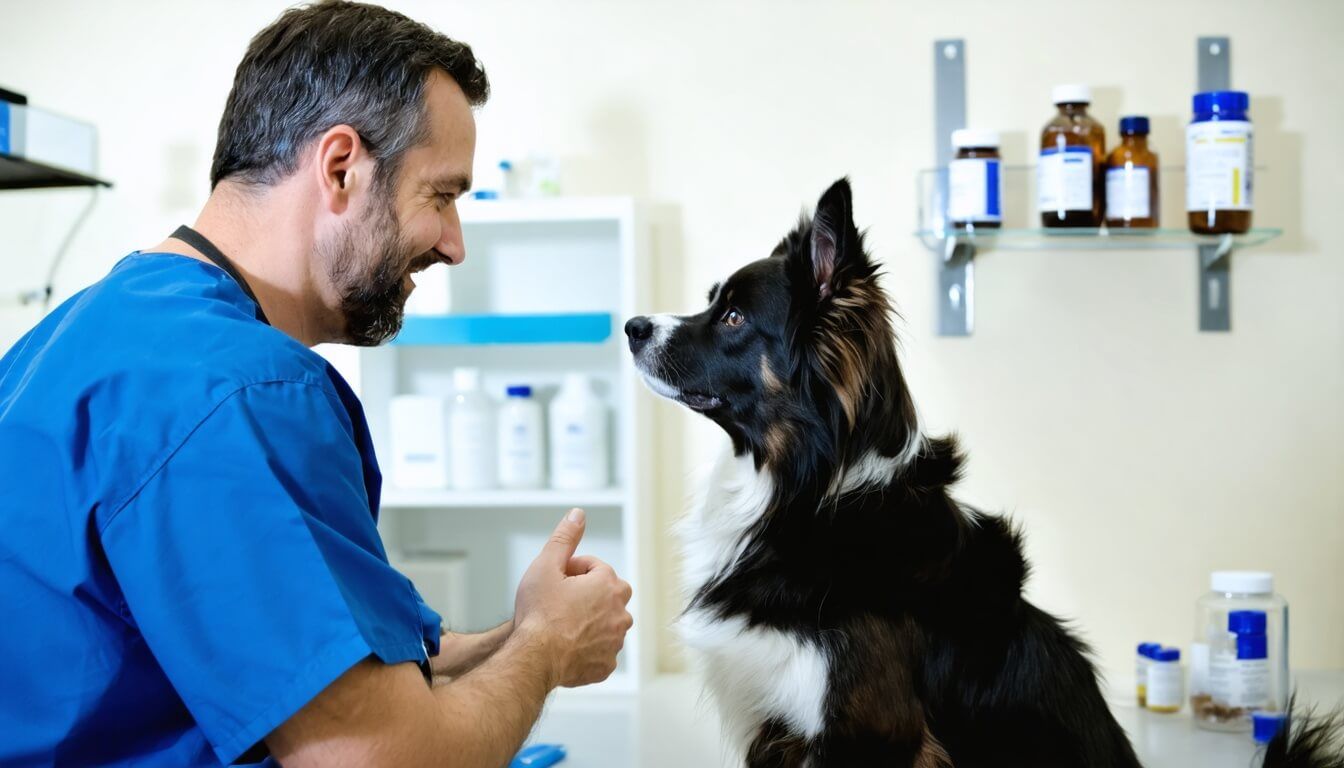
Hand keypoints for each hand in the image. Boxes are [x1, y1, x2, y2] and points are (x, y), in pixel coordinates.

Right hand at [513, 508, 633, 688]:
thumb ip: (565, 538)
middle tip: (558, 602)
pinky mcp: (607, 664)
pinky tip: (567, 646)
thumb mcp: (546, 566)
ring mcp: (615, 640)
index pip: (595, 567)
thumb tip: (578, 514)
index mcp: (609, 585)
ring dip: (589, 620)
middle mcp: (620, 612)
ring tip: (561, 625)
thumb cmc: (538, 613)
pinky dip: (588, 647)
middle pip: (605, 594)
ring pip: (605, 622)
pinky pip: (600, 649)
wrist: (533, 658)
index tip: (555, 580)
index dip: (571, 571)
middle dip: (586, 594)